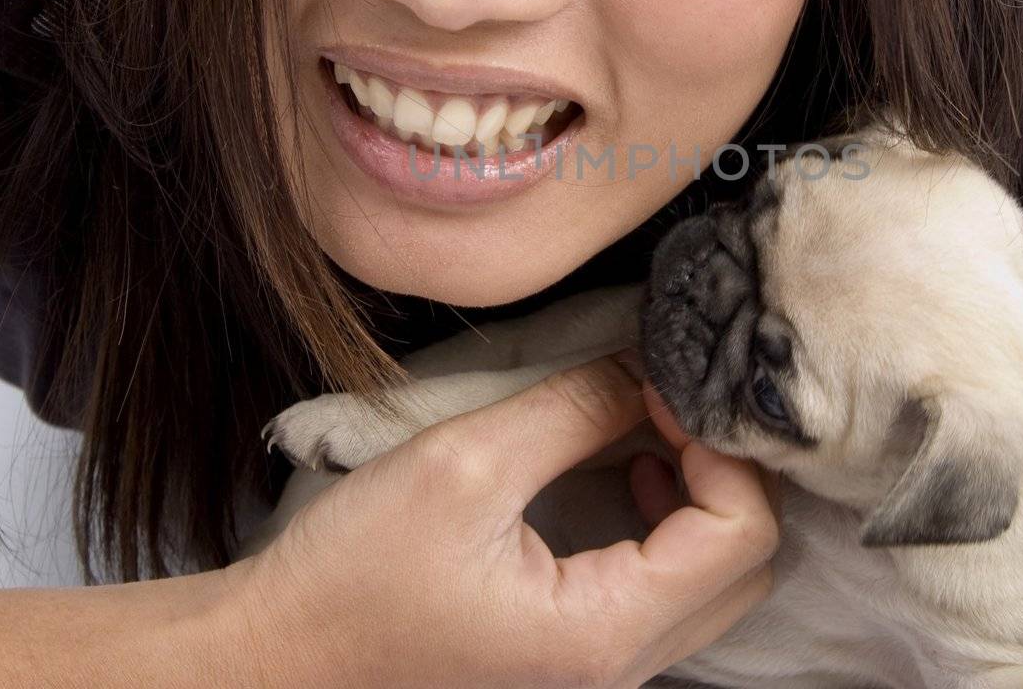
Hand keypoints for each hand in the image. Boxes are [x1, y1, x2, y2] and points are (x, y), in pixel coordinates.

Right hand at [217, 351, 780, 688]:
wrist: (276, 660)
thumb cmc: (350, 576)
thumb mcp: (464, 465)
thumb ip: (571, 409)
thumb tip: (646, 365)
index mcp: (603, 632)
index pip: (742, 533)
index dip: (720, 445)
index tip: (660, 388)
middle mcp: (619, 669)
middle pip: (746, 565)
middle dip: (727, 470)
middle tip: (666, 402)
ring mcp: (600, 672)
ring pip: (714, 583)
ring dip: (702, 498)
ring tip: (646, 431)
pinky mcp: (575, 657)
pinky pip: (666, 595)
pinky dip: (669, 529)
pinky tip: (624, 476)